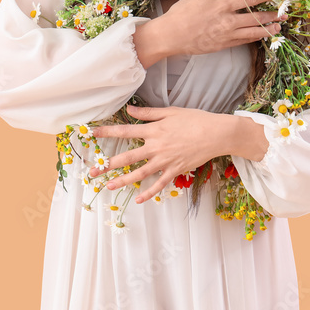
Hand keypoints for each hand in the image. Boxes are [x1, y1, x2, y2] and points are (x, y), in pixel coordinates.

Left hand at [88, 102, 229, 203]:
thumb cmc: (194, 120)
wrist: (216, 134)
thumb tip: (129, 110)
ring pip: (140, 174)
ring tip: (108, 186)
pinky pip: (159, 184)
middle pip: (127, 157)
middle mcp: (155, 147)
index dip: (108, 132)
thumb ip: (148, 113)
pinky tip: (139, 200)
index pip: (125, 131)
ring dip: (123, 181)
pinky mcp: (175, 171)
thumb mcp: (170, 112)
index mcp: (153, 131)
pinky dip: (149, 193)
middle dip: (108, 164)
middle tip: (93, 171)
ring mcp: (165, 161)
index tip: (93, 133)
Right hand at [159, 0, 286, 56]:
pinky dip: (254, 38)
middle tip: (285, 12)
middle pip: (257, 17)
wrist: (171, 36)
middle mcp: (228, 21)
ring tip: (279, 27)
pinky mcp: (224, 45)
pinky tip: (261, 35)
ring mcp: (227, 35)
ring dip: (268, 29)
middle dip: (273, 14)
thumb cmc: (181, 13)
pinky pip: (244, 41)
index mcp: (222, 5)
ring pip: (254, 32)